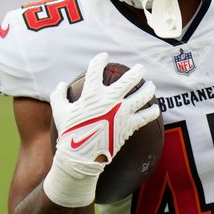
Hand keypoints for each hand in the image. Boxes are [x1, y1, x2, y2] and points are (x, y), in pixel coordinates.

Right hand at [43, 53, 159, 206]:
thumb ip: (58, 96)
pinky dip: (152, 111)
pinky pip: (147, 116)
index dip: (100, 60)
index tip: (104, 56)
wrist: (81, 157)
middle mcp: (110, 100)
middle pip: (129, 79)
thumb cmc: (69, 133)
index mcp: (92, 94)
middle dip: (137, 71)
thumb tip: (60, 85)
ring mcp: (122, 112)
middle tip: (140, 68)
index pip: (96, 69)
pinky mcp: (130, 126)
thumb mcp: (59, 112)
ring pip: (143, 95)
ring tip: (150, 85)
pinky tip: (155, 108)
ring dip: (148, 88)